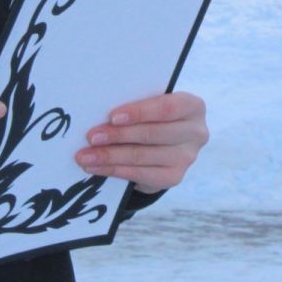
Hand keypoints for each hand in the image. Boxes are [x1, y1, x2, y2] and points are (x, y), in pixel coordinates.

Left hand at [76, 91, 208, 193]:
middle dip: (118, 136)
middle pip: (152, 134)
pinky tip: (96, 167)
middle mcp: (196, 133)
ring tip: (85, 156)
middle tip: (91, 137)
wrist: (164, 143)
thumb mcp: (151, 105)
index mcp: (193, 106)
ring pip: (142, 156)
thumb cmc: (153, 116)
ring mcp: (186, 158)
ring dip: (109, 156)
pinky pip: (139, 174)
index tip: (112, 117)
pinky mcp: (174, 177)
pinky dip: (114, 170)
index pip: (167, 108)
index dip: (139, 112)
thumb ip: (136, 105)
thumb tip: (98, 111)